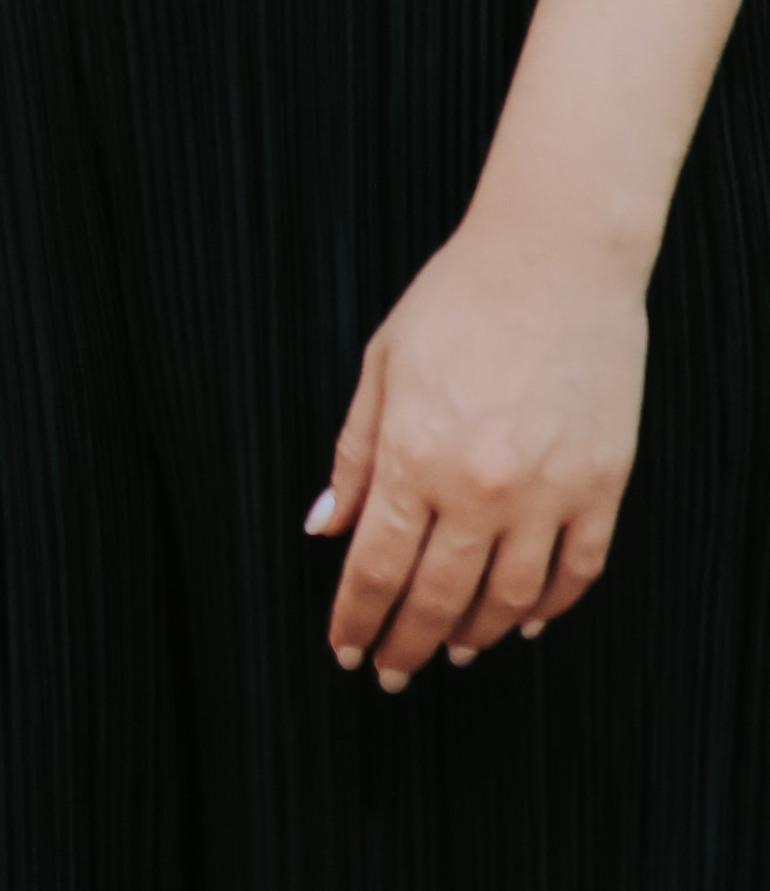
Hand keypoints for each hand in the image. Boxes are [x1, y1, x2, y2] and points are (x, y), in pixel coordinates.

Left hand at [310, 215, 648, 686]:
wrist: (554, 257)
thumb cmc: (459, 299)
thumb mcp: (383, 366)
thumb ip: (354, 455)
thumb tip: (325, 529)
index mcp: (416, 455)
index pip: (377, 568)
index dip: (357, 618)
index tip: (346, 648)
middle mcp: (481, 487)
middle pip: (438, 597)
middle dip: (407, 644)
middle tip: (391, 672)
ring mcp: (549, 493)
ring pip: (508, 600)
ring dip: (474, 634)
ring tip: (453, 648)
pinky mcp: (602, 487)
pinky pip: (575, 573)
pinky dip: (548, 608)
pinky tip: (524, 620)